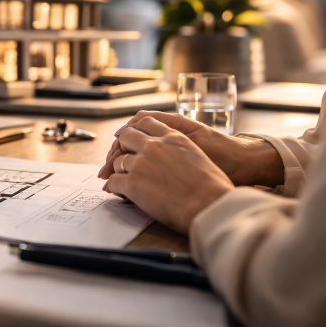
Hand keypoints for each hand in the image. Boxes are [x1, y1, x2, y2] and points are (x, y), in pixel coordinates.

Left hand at [107, 117, 233, 233]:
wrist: (209, 204)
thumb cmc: (211, 186)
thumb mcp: (197, 154)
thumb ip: (178, 148)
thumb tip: (167, 155)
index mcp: (172, 137)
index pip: (145, 122)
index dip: (136, 131)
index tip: (132, 140)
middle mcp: (154, 146)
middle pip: (126, 136)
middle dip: (122, 147)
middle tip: (122, 160)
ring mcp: (141, 163)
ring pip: (117, 161)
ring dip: (118, 171)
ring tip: (124, 181)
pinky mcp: (132, 182)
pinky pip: (114, 181)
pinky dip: (115, 187)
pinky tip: (121, 193)